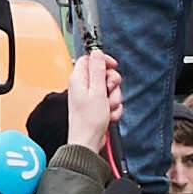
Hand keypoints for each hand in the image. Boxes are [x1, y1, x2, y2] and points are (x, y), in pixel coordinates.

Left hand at [63, 47, 119, 161]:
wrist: (88, 141)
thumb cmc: (89, 120)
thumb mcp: (97, 90)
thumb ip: (98, 69)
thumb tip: (96, 52)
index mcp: (79, 78)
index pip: (91, 58)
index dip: (104, 61)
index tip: (113, 66)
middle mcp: (83, 86)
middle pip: (104, 73)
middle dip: (112, 83)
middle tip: (108, 92)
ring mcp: (90, 96)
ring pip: (110, 88)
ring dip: (114, 98)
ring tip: (107, 108)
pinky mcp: (97, 106)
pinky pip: (111, 101)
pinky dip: (113, 108)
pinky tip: (108, 115)